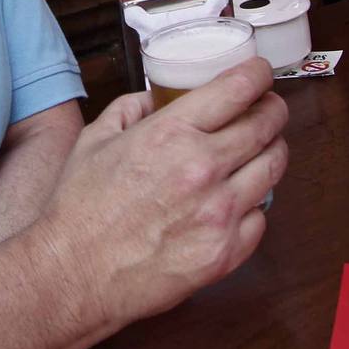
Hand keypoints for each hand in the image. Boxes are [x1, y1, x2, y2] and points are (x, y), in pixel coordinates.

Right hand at [37, 58, 287, 332]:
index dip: (257, 75)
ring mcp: (220, 214)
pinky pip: (261, 218)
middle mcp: (203, 168)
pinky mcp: (226, 253)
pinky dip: (253, 205)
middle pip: (267, 125)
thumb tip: (153, 99)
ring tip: (259, 152)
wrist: (74, 275)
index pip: (238, 89)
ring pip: (273, 168)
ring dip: (270, 152)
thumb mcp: (94, 140)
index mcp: (171, 134)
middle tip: (268, 108)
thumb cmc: (79, 208)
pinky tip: (237, 202)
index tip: (260, 73)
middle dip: (273, 109)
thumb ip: (128, 109)